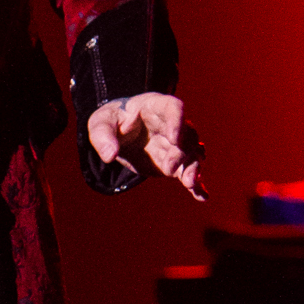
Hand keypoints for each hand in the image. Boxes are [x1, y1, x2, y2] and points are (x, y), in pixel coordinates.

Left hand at [87, 92, 206, 201]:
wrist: (118, 132)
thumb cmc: (112, 121)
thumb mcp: (100, 124)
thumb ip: (102, 137)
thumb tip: (109, 155)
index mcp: (155, 107)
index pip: (173, 108)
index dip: (177, 122)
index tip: (174, 138)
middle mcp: (171, 125)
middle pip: (186, 135)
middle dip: (181, 153)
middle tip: (169, 169)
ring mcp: (175, 144)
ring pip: (192, 155)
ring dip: (193, 168)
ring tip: (190, 184)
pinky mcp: (174, 162)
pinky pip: (187, 172)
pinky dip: (196, 184)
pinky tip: (202, 196)